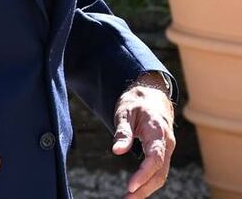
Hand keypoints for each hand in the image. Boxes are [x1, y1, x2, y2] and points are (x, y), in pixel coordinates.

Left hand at [112, 72, 175, 197]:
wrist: (152, 96)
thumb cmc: (136, 103)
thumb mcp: (125, 112)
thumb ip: (122, 132)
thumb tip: (117, 151)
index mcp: (158, 132)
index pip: (154, 158)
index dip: (144, 174)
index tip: (130, 186)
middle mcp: (166, 143)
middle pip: (160, 172)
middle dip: (145, 188)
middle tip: (127, 198)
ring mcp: (166, 149)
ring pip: (161, 174)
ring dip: (147, 188)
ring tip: (129, 198)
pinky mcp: (162, 153)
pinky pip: (158, 171)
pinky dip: (149, 182)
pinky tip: (137, 190)